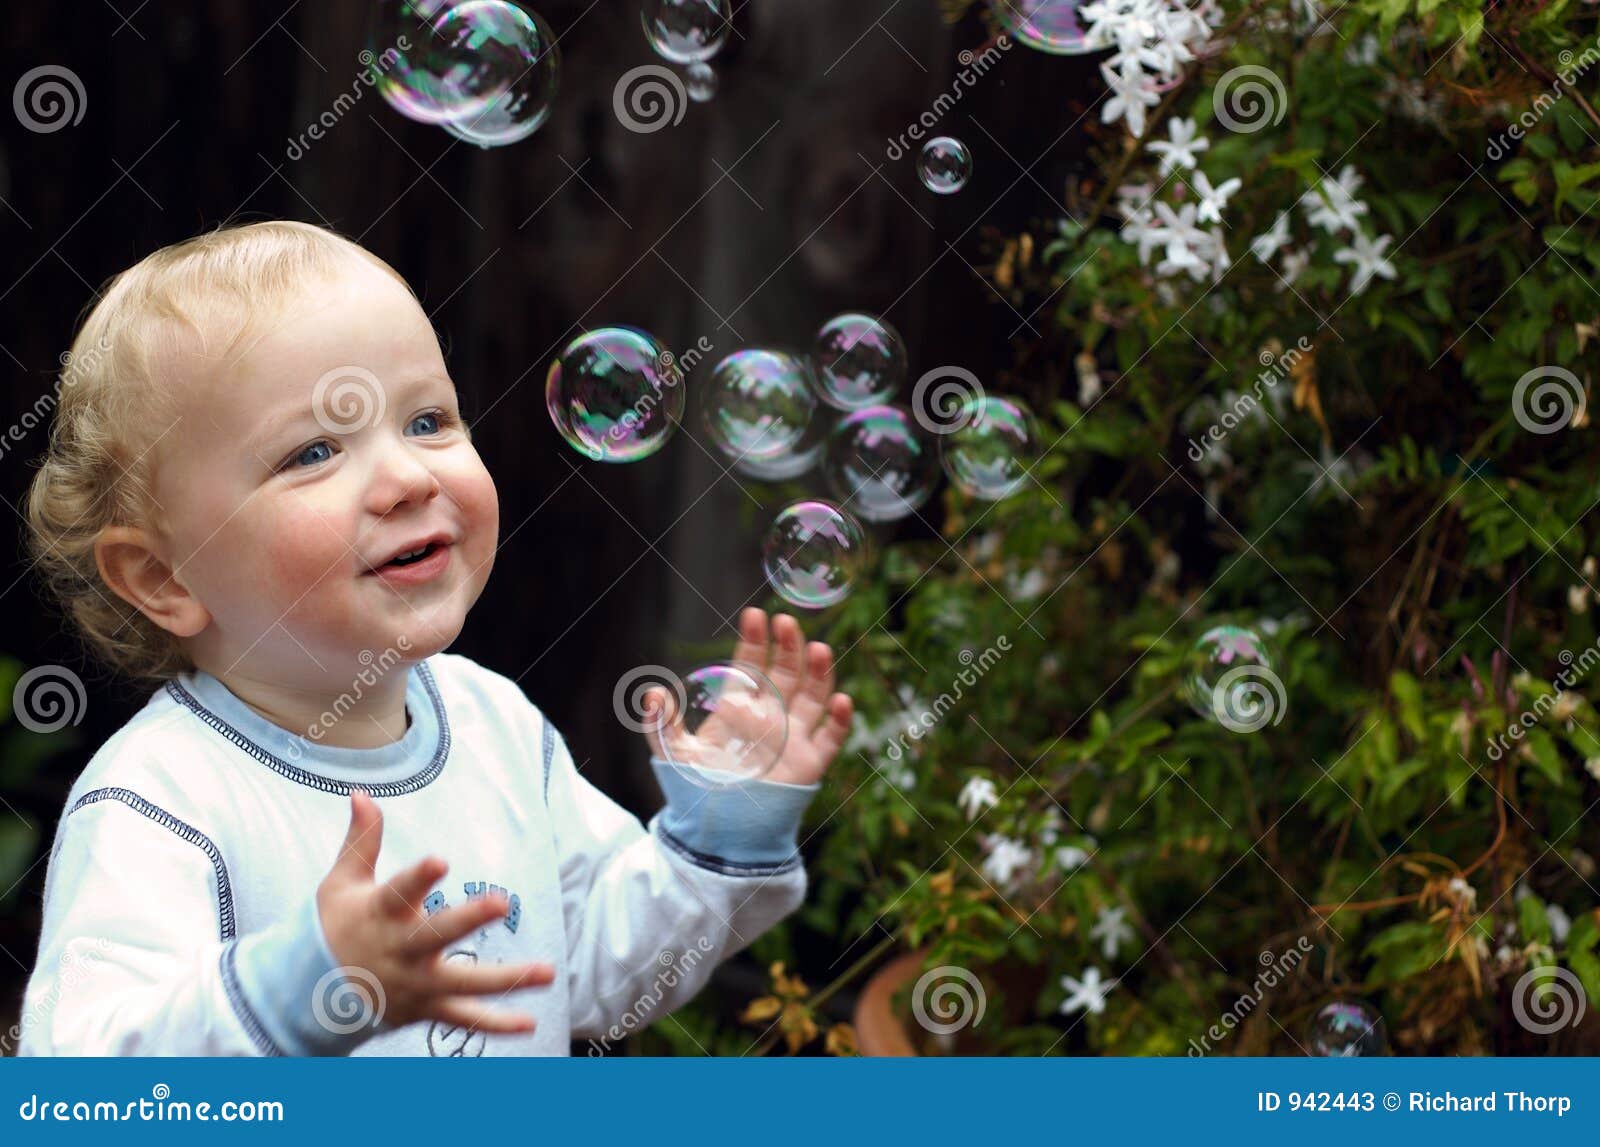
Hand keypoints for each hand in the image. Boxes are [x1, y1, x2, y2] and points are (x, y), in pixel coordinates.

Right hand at [316, 792, 555, 1035]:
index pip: (398, 892)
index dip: (418, 877)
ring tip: (547, 971)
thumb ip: (361, 840)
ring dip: (506, 980)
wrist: (310, 993)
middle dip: (467, 920)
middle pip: (434, 935)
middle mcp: (399, 951)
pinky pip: (463, 1020)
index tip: (440, 860)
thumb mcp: (341, 881)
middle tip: (499, 903)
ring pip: (461, 984)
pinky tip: (530, 1025)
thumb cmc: (335, 926)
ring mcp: (414, 984)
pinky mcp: (424, 1009)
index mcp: (380, 914)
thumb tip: (362, 793)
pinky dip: (496, 1025)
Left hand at [643, 608, 852, 786]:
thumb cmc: (696, 791)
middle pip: (786, 673)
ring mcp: (793, 737)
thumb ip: (661, 725)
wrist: (719, 833)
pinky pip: (830, 738)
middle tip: (786, 623)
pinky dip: (839, 720)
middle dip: (788, 647)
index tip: (755, 616)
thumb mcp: (673, 755)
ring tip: (818, 648)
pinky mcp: (809, 763)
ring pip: (812, 697)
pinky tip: (841, 700)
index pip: (752, 665)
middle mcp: (770, 716)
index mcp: (740, 708)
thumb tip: (653, 693)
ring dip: (818, 673)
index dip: (754, 641)